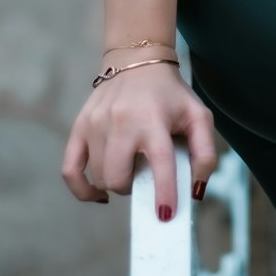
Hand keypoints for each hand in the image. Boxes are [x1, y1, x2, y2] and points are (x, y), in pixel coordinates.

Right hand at [61, 64, 217, 218]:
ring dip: (115, 183)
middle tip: (144, 176)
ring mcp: (96, 124)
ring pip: (99, 176)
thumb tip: (195, 191)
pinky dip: (83, 189)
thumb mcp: (198, 116)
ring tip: (129, 169)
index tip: (166, 215)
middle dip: (133, 188)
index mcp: (153, 119)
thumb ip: (205, 153)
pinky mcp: (79, 126)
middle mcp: (121, 121)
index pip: (159, 162)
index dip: (163, 192)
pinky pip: (70, 169)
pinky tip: (99, 193)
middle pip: (118, 177)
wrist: (136, 60)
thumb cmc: (170, 95)